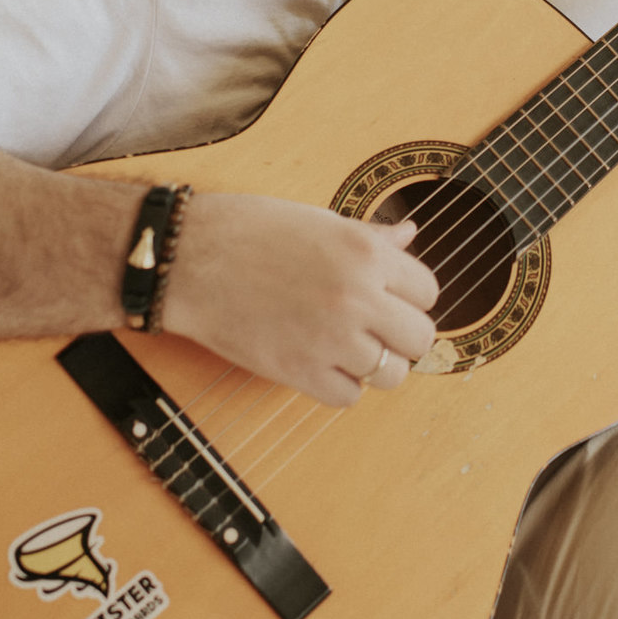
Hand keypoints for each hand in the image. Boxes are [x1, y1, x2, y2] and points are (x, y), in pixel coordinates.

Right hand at [163, 193, 437, 406]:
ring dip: (376, 366)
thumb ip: (371, 235)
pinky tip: (321, 362)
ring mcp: (330, 338)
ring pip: (391, 374)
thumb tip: (410, 234)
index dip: (411, 296)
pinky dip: (339, 386)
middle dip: (403, 337)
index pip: (428, 291)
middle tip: (379, 330)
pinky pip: (348, 398)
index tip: (391, 298)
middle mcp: (356, 296)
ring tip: (349, 348)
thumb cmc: (250, 230)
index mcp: (364, 252)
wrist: (190, 259)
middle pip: (420, 338)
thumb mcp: (319, 220)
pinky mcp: (299, 372)